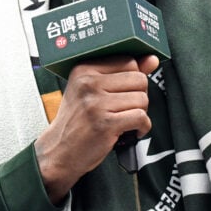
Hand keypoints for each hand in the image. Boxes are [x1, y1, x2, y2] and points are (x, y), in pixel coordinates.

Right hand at [34, 54, 157, 203]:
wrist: (58, 151)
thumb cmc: (77, 121)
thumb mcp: (92, 91)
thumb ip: (122, 73)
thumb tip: (152, 60)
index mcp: (84, 69)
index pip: (128, 61)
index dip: (134, 79)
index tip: (126, 92)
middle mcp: (88, 83)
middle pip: (138, 79)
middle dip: (140, 96)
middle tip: (127, 109)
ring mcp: (96, 103)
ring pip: (142, 99)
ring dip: (141, 113)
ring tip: (126, 120)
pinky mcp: (105, 123)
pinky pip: (140, 117)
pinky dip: (142, 127)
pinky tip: (132, 131)